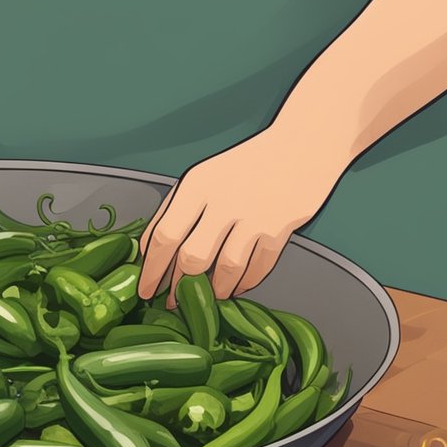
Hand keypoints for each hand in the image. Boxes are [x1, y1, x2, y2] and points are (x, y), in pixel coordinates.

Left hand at [137, 127, 347, 306]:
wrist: (301, 144)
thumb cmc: (244, 166)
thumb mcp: (200, 178)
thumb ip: (172, 211)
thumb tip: (148, 252)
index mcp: (196, 186)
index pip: (164, 237)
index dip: (152, 271)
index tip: (145, 290)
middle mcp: (223, 201)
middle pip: (192, 258)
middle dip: (179, 287)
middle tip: (174, 301)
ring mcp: (255, 215)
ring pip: (227, 269)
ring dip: (215, 290)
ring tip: (208, 296)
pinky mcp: (282, 227)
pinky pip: (258, 268)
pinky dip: (246, 283)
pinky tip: (237, 286)